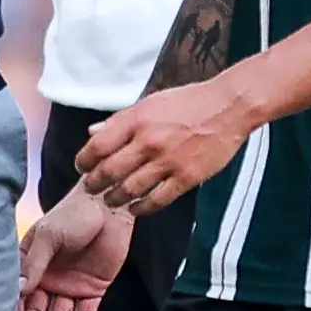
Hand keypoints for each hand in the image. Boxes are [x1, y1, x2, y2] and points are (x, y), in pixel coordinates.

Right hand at [20, 186, 133, 310]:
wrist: (110, 207)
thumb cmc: (73, 215)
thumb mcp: (49, 236)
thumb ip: (35, 263)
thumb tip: (19, 290)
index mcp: (31, 264)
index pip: (19, 292)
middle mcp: (48, 278)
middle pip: (38, 309)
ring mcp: (70, 285)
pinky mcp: (93, 289)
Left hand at [78, 79, 256, 213]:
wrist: (229, 106)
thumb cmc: (189, 102)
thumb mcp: (150, 103)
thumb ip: (120, 120)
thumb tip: (92, 132)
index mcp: (137, 120)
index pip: (98, 146)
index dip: (84, 161)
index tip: (82, 167)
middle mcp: (149, 141)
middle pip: (109, 172)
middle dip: (94, 184)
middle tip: (90, 189)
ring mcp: (168, 161)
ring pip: (130, 190)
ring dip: (115, 199)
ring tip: (110, 200)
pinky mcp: (187, 177)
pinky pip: (157, 200)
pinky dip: (142, 208)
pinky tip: (135, 208)